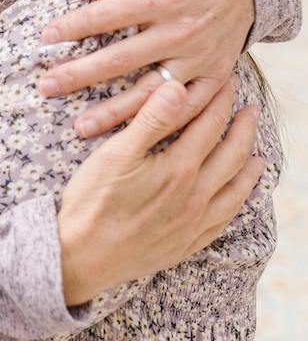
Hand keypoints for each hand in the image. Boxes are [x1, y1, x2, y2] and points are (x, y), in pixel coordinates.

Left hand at [39, 0, 254, 136]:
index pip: (106, 16)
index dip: (73, 27)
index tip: (44, 39)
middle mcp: (181, 31)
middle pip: (120, 59)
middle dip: (79, 75)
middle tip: (46, 87)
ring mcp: (199, 58)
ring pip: (150, 93)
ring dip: (113, 112)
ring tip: (80, 127)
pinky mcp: (215, 76)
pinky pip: (187, 108)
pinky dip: (161, 124)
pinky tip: (133, 137)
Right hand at [59, 78, 262, 304]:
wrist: (82, 257)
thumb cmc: (93, 202)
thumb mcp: (116, 153)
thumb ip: (150, 119)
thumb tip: (179, 88)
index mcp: (179, 169)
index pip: (209, 126)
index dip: (221, 101)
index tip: (229, 83)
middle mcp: (195, 197)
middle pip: (231, 157)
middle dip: (243, 130)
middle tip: (251, 112)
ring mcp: (192, 224)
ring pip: (234, 192)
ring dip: (248, 171)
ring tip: (258, 157)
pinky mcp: (184, 245)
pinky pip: (222, 223)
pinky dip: (235, 207)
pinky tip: (235, 202)